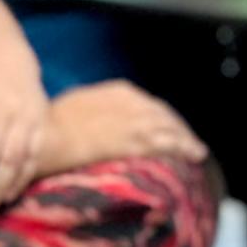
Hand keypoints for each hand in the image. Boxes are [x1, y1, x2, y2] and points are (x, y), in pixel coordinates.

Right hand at [42, 80, 207, 174]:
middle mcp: (133, 102)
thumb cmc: (51, 123)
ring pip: (172, 129)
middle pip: (165, 116)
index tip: (166, 126)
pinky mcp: (137, 141)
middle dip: (177, 128)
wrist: (48, 134)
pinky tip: (196, 155)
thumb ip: (96, 109)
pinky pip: (170, 144)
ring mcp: (137, 121)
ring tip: (197, 151)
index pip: (149, 104)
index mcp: (119, 91)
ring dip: (186, 139)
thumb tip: (99, 119)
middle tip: (188, 142)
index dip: (161, 117)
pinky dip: (186, 148)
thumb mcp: (77, 106)